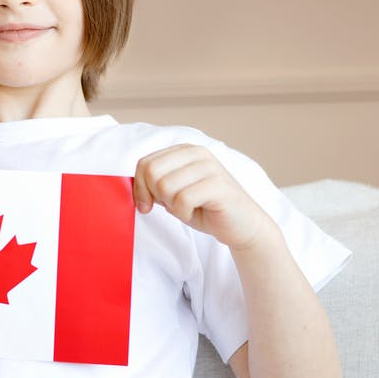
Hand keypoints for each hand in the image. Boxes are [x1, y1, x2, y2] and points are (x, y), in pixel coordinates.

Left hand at [133, 144, 269, 249]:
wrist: (242, 226)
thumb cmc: (207, 209)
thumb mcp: (175, 194)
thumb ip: (156, 185)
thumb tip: (136, 186)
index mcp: (185, 151)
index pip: (145, 163)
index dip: (140, 188)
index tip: (146, 205)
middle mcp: (197, 153)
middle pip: (152, 172)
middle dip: (155, 196)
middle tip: (171, 207)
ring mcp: (209, 167)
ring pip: (165, 186)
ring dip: (173, 206)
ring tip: (189, 208)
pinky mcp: (218, 185)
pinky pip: (183, 200)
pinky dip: (184, 213)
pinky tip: (197, 213)